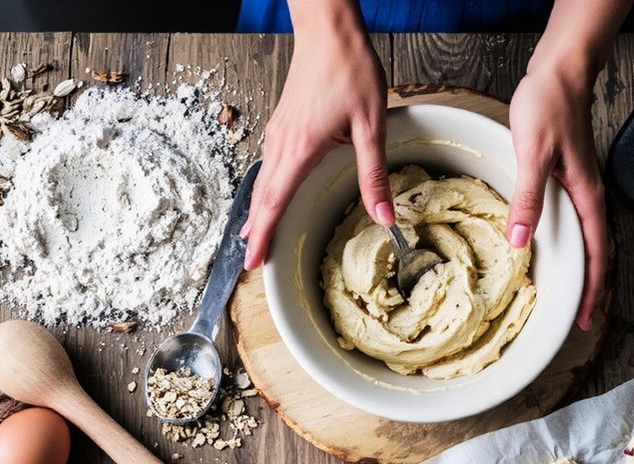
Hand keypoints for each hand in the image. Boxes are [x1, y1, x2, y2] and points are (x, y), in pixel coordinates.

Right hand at [241, 30, 391, 269]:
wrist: (329, 31)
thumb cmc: (349, 70)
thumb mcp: (371, 127)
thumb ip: (374, 175)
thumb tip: (384, 216)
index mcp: (300, 149)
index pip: (274, 203)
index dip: (263, 236)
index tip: (251, 262)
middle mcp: (282, 143)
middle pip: (262, 196)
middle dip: (256, 230)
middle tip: (249, 260)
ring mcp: (279, 131)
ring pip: (263, 180)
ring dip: (258, 210)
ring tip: (253, 233)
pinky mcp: (284, 122)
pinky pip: (269, 164)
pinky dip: (265, 187)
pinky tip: (270, 192)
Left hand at [507, 67, 607, 331]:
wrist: (560, 72)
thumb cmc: (549, 106)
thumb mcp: (533, 153)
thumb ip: (529, 198)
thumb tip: (522, 241)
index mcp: (586, 195)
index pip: (597, 253)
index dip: (593, 289)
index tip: (586, 318)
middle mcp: (590, 194)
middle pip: (600, 252)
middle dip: (593, 287)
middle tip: (581, 316)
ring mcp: (582, 186)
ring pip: (590, 237)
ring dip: (585, 268)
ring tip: (572, 293)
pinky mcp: (570, 177)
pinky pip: (578, 220)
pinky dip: (574, 243)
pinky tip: (556, 246)